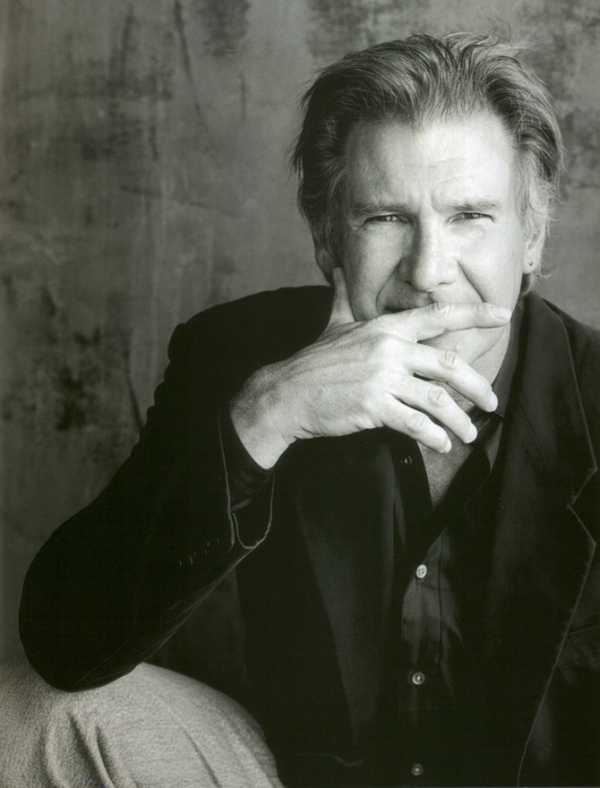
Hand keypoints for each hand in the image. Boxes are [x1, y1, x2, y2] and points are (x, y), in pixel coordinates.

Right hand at [230, 268, 509, 467]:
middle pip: (447, 365)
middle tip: (491, 401)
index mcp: (385, 328)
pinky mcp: (373, 406)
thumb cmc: (313, 361)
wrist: (287, 393)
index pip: (437, 316)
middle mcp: (389, 350)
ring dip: (458, 420)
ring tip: (468, 435)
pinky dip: (433, 436)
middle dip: (476, 385)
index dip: (473, 314)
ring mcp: (382, 379)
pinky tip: (441, 444)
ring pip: (436, 399)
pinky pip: (415, 423)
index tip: (503, 314)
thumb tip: (337, 271)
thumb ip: (342, 297)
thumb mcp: (332, 324)